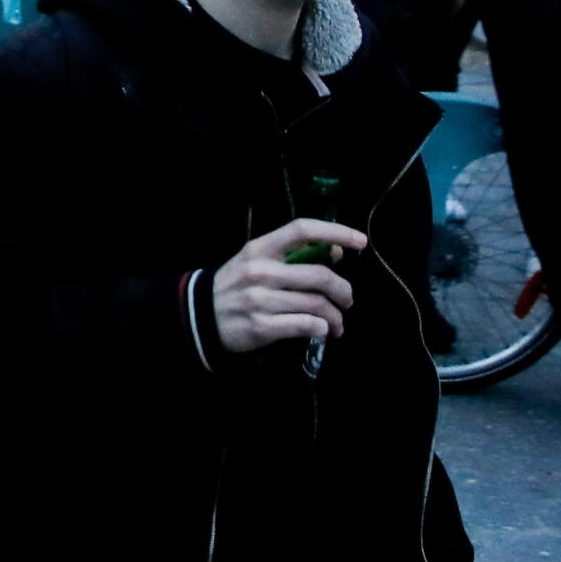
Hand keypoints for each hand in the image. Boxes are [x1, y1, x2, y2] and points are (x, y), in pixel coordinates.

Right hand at [210, 218, 365, 354]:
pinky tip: (322, 331)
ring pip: (318, 305)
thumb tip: (337, 251)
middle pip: (320, 276)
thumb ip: (292, 255)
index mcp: (259, 249)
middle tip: (347, 301)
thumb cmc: (235, 285)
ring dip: (336, 317)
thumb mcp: (256, 261)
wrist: (199, 316)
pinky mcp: (262, 326)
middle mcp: (260, 271)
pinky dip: (322, 329)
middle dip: (344, 291)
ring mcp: (259, 299)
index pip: (302, 230)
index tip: (361, 241)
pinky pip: (307, 326)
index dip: (336, 232)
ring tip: (337, 324)